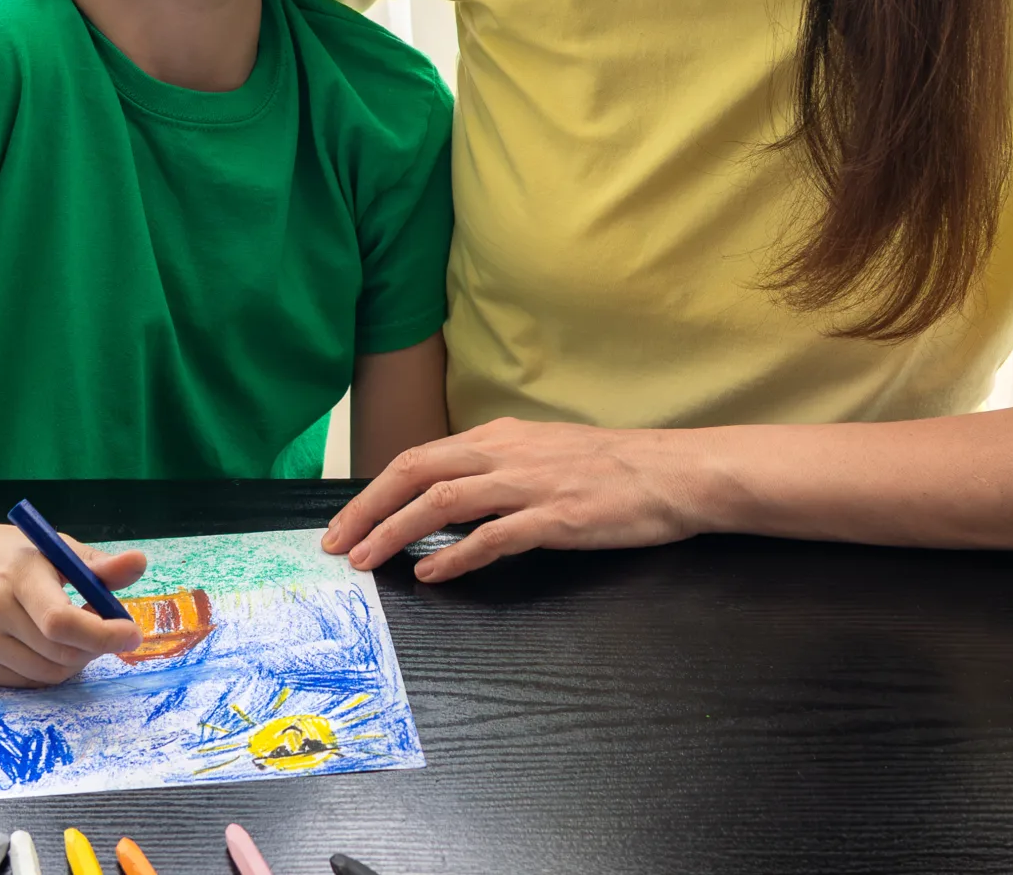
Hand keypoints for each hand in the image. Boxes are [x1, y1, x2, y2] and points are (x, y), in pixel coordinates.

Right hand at [0, 521, 148, 687]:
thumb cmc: (3, 554)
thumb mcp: (50, 547)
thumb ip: (96, 565)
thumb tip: (140, 563)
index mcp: (16, 574)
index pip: (63, 621)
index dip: (103, 634)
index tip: (132, 633)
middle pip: (60, 652)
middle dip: (94, 647)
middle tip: (107, 631)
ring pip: (48, 673)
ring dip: (74, 661)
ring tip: (74, 634)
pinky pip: (26, 682)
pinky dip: (47, 669)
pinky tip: (43, 645)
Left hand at [319, 417, 715, 582]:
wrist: (677, 473)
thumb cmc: (614, 468)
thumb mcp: (545, 455)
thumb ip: (497, 472)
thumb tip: (448, 500)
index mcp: (500, 437)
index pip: (420, 457)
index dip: (375, 489)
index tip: (345, 521)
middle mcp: (507, 453)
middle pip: (416, 471)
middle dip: (367, 508)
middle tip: (335, 544)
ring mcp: (531, 484)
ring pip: (443, 501)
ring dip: (396, 531)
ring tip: (367, 560)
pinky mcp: (557, 518)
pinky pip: (493, 537)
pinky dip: (456, 556)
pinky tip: (433, 575)